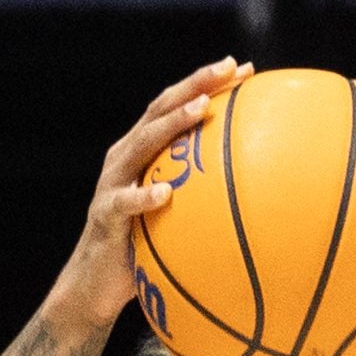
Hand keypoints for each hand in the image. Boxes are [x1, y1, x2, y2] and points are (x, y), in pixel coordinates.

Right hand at [47, 57, 251, 329]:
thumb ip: (202, 198)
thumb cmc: (143, 251)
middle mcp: (125, 158)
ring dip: (172, 125)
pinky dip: (143, 197)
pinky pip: (124, 204)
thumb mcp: (175, 217)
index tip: (244, 69)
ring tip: (202, 110)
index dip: (206, 84)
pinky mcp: (104, 216)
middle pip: (159, 110)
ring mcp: (112, 184)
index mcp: (143, 152)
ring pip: (141, 144)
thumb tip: (260, 196)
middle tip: (228, 69)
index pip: (175, 107)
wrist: (95, 286)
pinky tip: (165, 194)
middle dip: (194, 86)